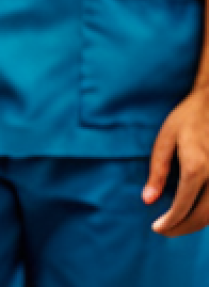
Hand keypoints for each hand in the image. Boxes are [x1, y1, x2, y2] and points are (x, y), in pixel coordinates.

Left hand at [145, 88, 208, 235]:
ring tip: (177, 225)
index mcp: (196, 166)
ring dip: (197, 224)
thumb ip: (157, 171)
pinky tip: (194, 213)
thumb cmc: (186, 119)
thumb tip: (147, 200)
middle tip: (165, 231)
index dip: (169, 221)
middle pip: (203, 217)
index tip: (156, 228)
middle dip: (182, 228)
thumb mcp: (165, 139)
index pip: (182, 205)